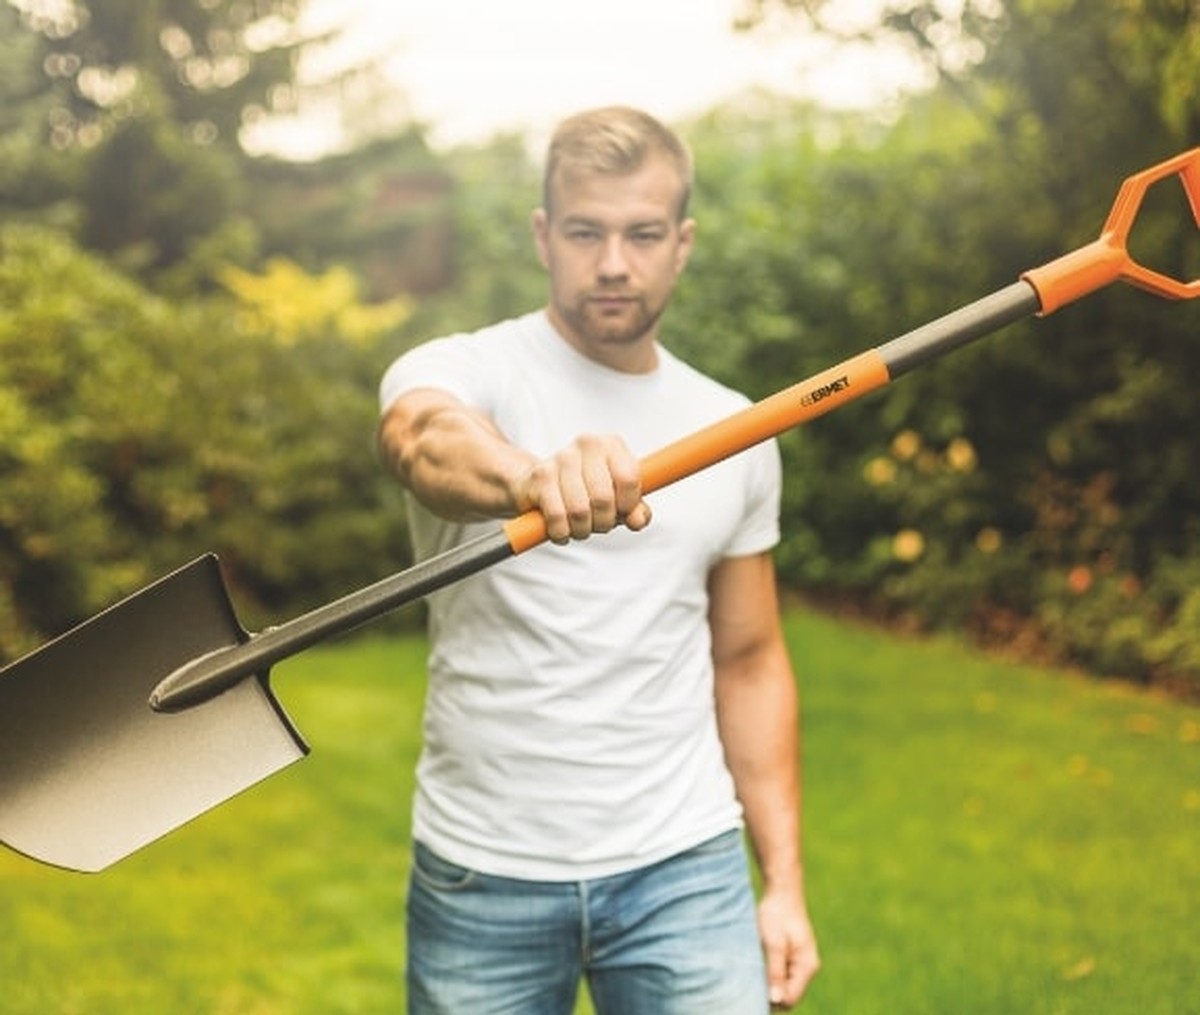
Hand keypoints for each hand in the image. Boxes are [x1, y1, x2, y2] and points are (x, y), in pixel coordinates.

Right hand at [512, 433, 651, 543]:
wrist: (540, 484)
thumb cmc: (584, 489)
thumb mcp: (616, 497)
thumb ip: (635, 509)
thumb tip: (639, 520)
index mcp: (611, 445)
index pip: (629, 478)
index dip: (627, 504)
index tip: (621, 512)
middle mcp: (587, 444)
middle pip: (603, 498)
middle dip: (603, 522)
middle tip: (598, 523)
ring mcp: (561, 457)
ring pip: (579, 511)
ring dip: (582, 530)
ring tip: (580, 526)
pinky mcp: (540, 476)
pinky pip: (557, 517)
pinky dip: (561, 532)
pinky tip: (563, 529)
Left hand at [758, 887, 819, 1009]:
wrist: (782, 891)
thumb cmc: (777, 914)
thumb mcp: (773, 944)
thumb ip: (775, 972)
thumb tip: (775, 1000)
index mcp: (806, 966)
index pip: (791, 998)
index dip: (773, 1000)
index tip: (753, 992)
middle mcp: (807, 967)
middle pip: (789, 995)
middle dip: (771, 994)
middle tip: (750, 981)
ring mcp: (801, 962)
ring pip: (784, 985)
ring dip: (769, 983)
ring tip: (753, 970)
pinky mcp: (793, 956)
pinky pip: (782, 975)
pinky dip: (770, 974)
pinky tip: (758, 964)